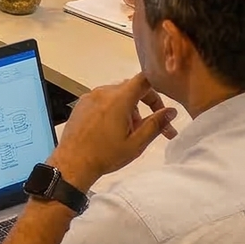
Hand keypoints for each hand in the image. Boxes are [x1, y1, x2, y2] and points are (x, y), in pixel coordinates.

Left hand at [52, 73, 176, 191]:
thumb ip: (156, 125)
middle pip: (131, 88)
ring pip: (117, 95)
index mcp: (118, 99)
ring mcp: (90, 96)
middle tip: (152, 127)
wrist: (72, 163)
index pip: (143, 80)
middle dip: (145, 105)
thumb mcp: (136, 143)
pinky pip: (103, 100)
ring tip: (130, 133)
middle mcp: (103, 92)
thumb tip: (172, 111)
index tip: (162, 105)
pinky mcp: (81, 104)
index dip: (157, 88)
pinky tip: (112, 129)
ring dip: (129, 109)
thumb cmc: (106, 155)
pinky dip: (113, 109)